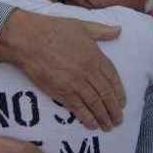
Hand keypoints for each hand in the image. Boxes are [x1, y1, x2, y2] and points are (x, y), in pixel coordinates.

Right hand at [0, 10, 124, 131]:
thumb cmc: (54, 29)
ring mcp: (76, 83)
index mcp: (95, 56)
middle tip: (118, 120)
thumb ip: (102, 31)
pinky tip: (92, 125)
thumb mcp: (82, 26)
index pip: (113, 78)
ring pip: (95, 104)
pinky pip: (78, 108)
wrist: (29, 39)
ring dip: (103, 117)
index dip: (119, 92)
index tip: (122, 103)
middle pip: (106, 94)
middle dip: (114, 109)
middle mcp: (88, 72)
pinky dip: (87, 118)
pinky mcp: (61, 92)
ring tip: (108, 126)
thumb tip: (119, 30)